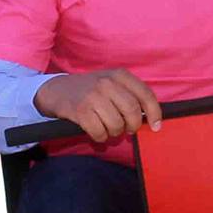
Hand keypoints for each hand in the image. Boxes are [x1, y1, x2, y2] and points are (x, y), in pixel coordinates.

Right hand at [33, 69, 163, 143]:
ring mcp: (93, 96)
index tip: (156, 126)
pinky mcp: (80, 111)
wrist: (57, 90)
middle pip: (132, 111)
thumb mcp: (111, 83)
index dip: (154, 113)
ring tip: (108, 128)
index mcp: (119, 75)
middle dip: (133, 126)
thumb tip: (150, 118)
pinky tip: (96, 131)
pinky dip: (100, 137)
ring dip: (114, 133)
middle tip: (127, 130)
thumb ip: (130, 95)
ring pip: (116, 124)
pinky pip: (99, 132)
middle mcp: (107, 83)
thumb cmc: (90, 90)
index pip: (145, 94)